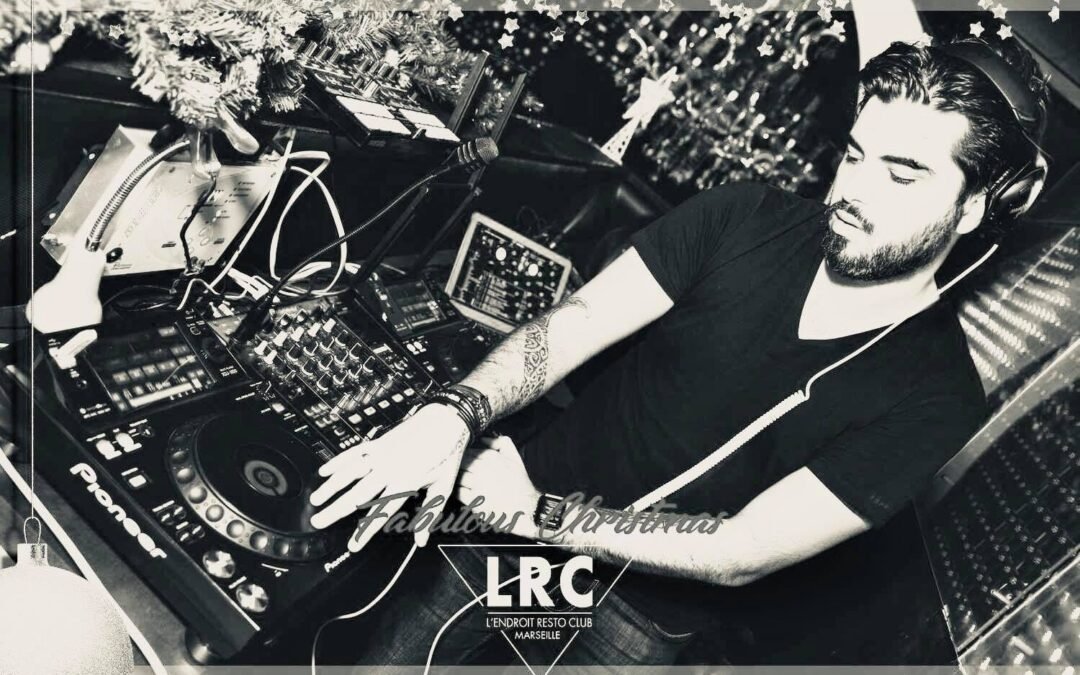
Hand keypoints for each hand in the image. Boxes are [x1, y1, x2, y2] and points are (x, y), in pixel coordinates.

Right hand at [309, 403, 469, 550]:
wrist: (447, 420)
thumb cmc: (447, 453)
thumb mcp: (444, 486)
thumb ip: (429, 515)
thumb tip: (421, 540)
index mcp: (406, 482)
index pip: (381, 513)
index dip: (366, 531)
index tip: (353, 545)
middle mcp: (390, 469)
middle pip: (357, 494)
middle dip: (336, 510)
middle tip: (318, 522)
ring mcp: (382, 454)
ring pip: (350, 472)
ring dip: (331, 487)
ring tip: (315, 500)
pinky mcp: (378, 442)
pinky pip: (354, 452)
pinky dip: (338, 462)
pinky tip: (324, 471)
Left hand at [455, 436, 540, 539]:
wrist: (526, 508)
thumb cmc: (520, 484)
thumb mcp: (515, 458)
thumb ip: (502, 443)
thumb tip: (483, 439)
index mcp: (491, 456)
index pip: (468, 451)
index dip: (464, 455)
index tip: (464, 460)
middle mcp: (483, 468)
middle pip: (460, 462)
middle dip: (458, 466)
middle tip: (461, 471)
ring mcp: (477, 484)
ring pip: (458, 475)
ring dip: (457, 478)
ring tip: (461, 481)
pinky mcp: (474, 499)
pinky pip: (458, 491)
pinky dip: (458, 491)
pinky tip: (462, 491)